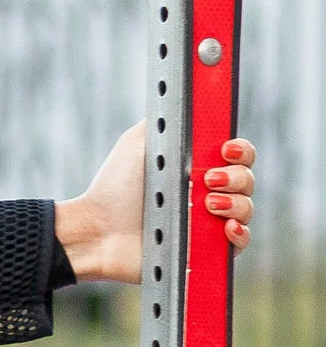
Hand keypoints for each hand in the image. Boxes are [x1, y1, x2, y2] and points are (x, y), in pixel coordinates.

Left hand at [55, 125, 255, 283]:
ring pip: (246, 209)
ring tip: (208, 204)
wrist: (97, 230)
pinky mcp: (204, 252)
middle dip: (237, 177)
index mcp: (198, 167)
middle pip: (248, 180)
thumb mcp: (136, 143)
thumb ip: (162, 121)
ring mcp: (207, 223)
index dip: (241, 151)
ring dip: (236, 203)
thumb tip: (183, 94)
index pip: (239, 154)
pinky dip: (239, 235)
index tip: (225, 151)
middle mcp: (207, 194)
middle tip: (208, 180)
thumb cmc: (113, 188)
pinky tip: (225, 228)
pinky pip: (239, 244)